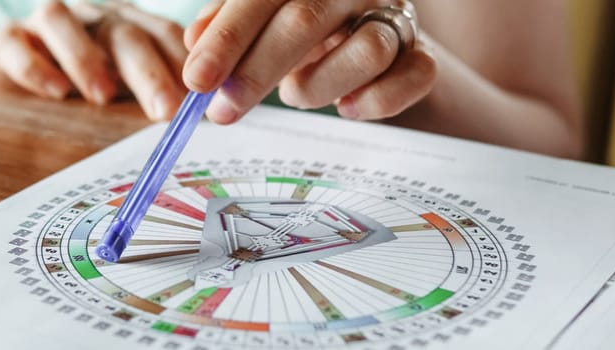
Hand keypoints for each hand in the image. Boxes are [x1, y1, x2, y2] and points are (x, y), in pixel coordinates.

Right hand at [0, 1, 187, 120]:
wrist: (19, 64)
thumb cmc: (88, 84)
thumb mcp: (129, 88)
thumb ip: (158, 96)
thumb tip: (201, 122)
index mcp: (128, 25)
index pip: (161, 33)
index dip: (182, 62)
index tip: (198, 100)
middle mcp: (92, 18)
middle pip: (121, 31)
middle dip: (147, 71)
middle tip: (164, 110)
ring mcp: (47, 25)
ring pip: (61, 19)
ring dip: (85, 57)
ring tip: (103, 96)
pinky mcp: (7, 39)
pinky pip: (14, 42)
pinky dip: (34, 65)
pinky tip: (55, 92)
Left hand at [183, 0, 436, 122]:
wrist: (364, 22)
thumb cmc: (299, 19)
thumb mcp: (258, 14)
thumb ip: (227, 23)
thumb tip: (194, 44)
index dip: (227, 39)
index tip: (197, 80)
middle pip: (306, 21)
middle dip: (257, 72)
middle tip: (224, 111)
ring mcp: (394, 16)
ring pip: (367, 50)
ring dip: (319, 85)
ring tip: (293, 95)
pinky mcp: (420, 53)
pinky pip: (415, 76)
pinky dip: (377, 100)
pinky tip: (346, 107)